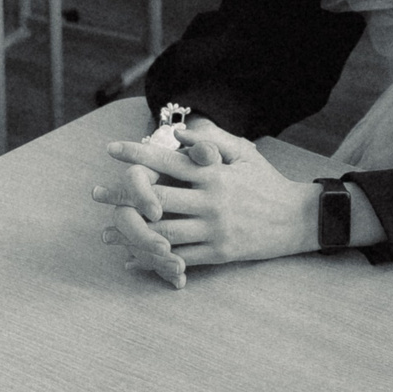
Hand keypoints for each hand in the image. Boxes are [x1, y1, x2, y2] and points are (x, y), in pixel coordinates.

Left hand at [90, 119, 314, 284]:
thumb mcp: (244, 153)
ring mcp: (214, 229)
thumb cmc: (266, 181)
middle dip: (121, 196)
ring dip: (130, 233)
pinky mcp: (218, 253)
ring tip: (106, 232)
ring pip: (162, 232)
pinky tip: (133, 259)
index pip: (167, 162)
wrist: (297, 219)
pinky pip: (180, 257)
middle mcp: (210, 201)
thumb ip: (212, 140)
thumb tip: (180, 132)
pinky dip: (154, 259)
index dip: (137, 154)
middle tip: (95, 194)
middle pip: (155, 199)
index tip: (111, 149)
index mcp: (214, 174)